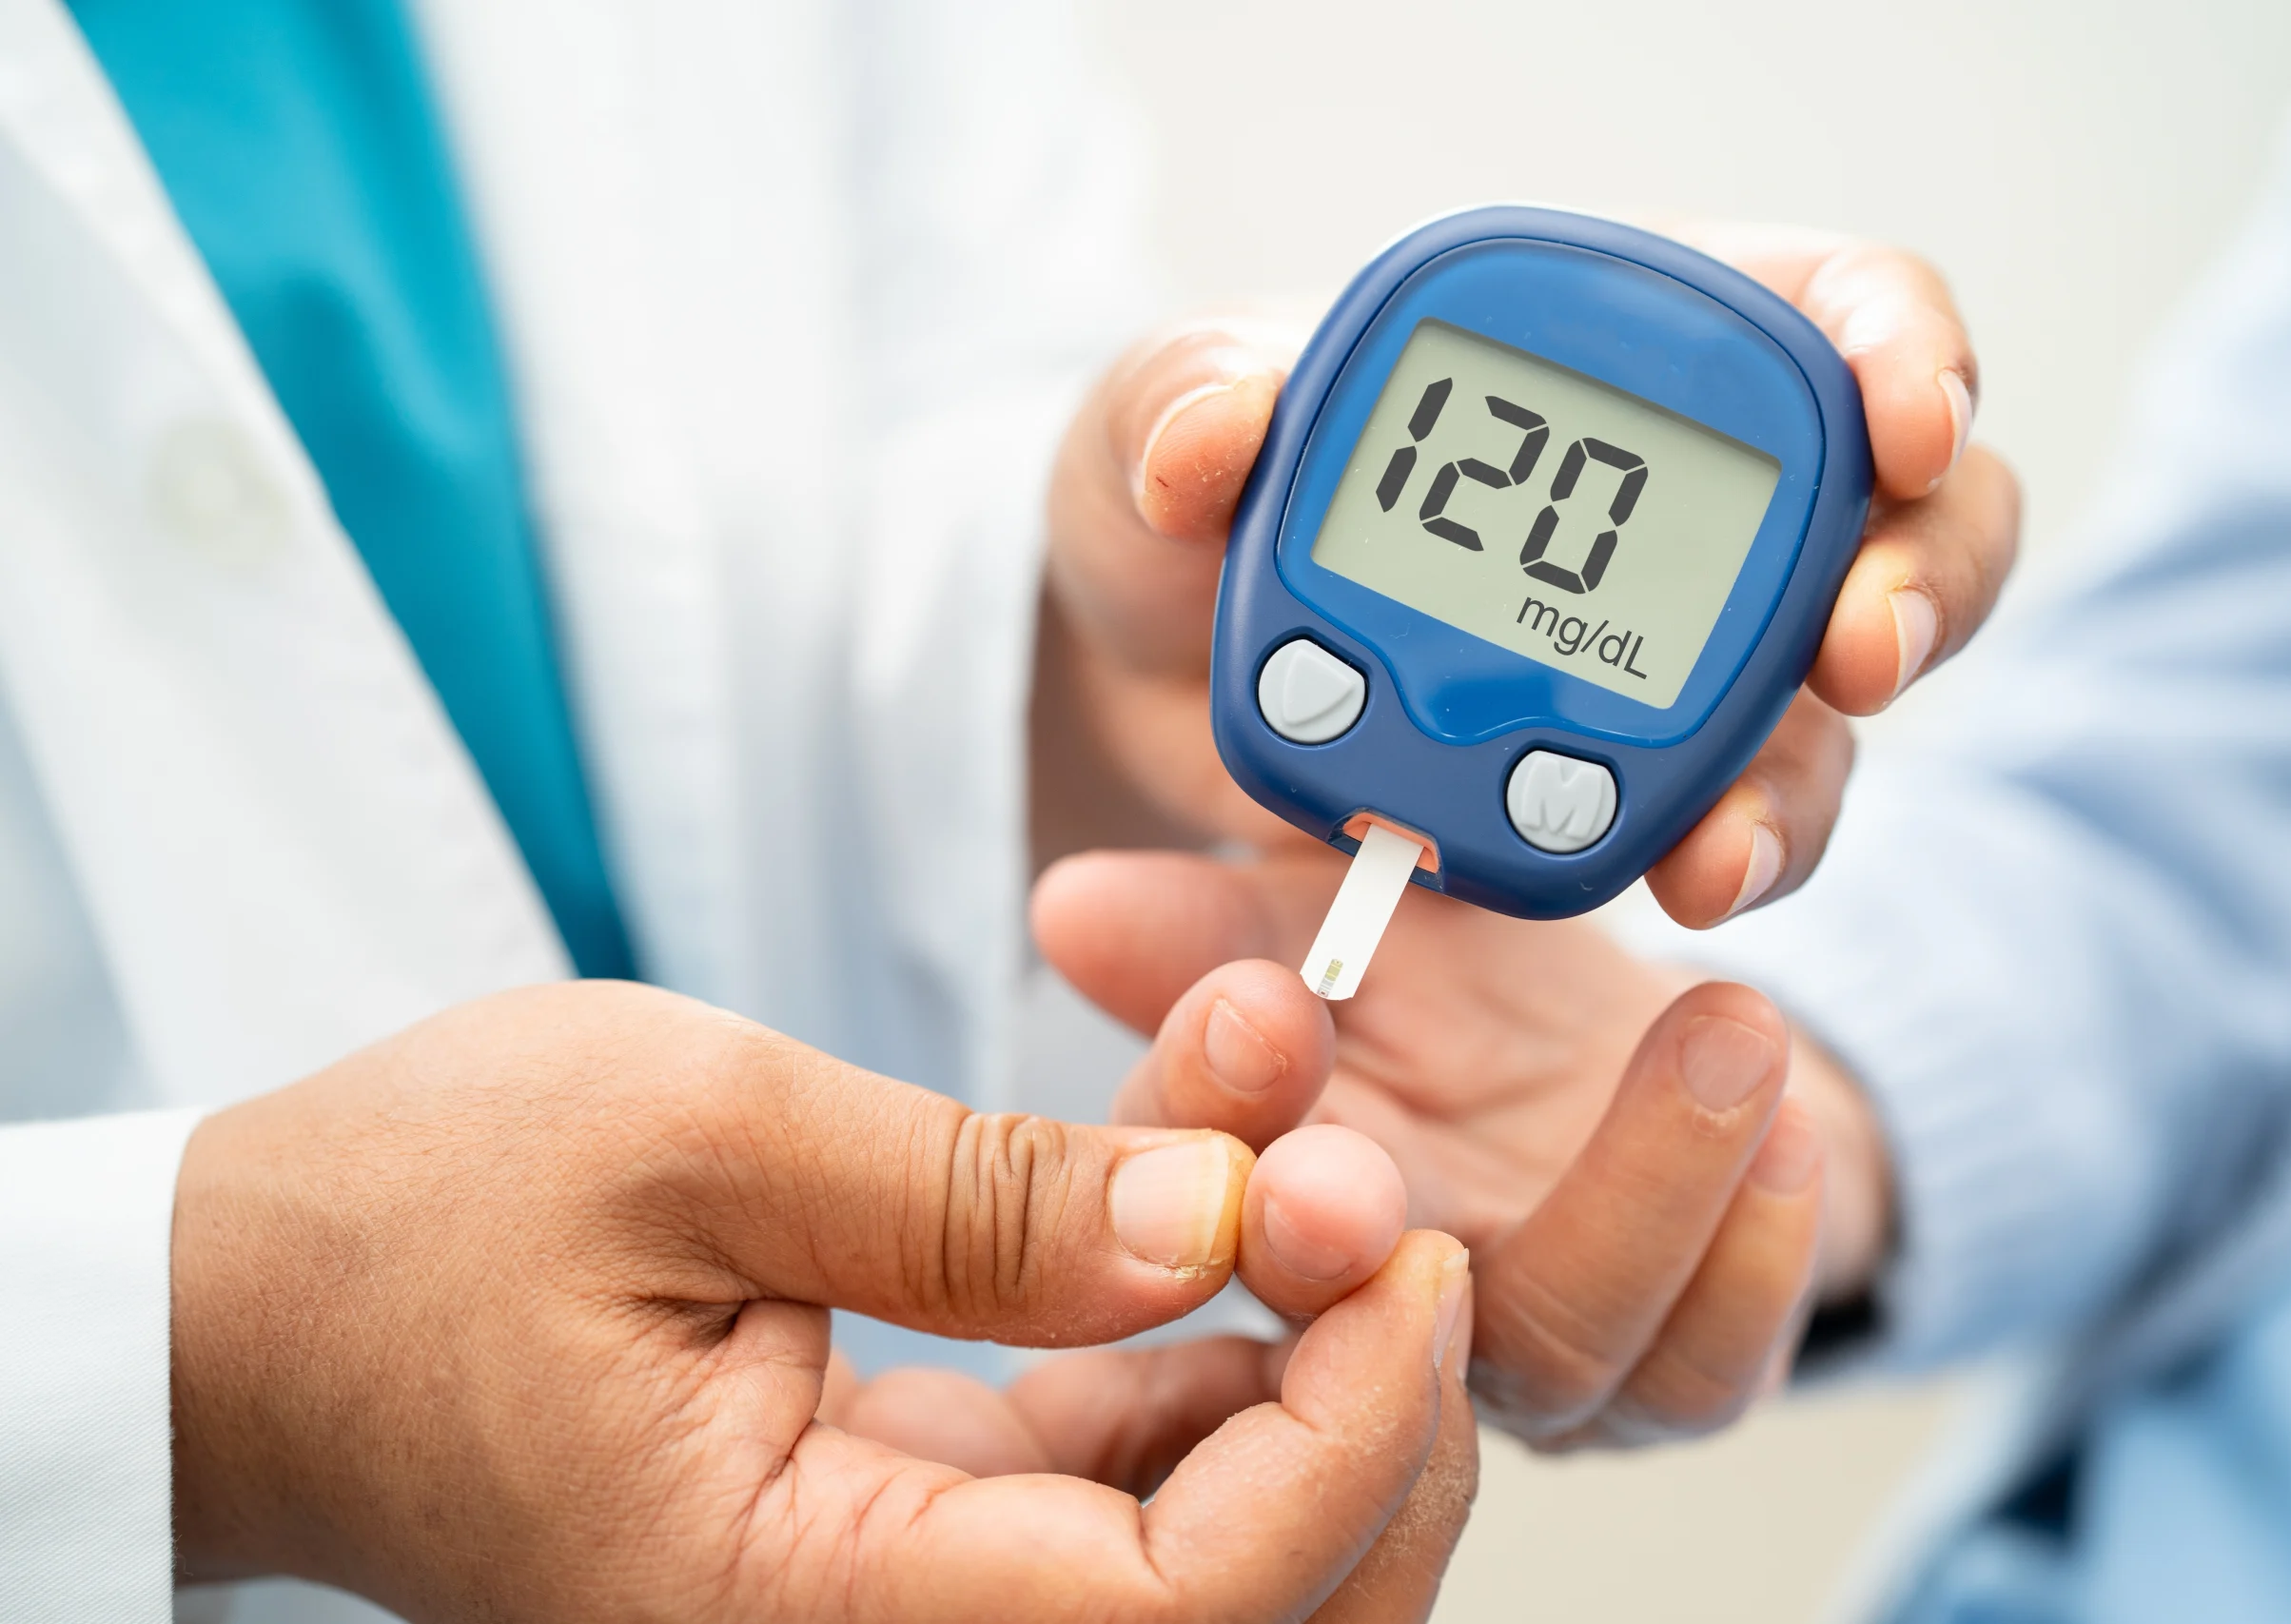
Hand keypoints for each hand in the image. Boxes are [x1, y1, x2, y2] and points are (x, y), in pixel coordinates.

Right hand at [171, 981, 1474, 1620]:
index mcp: (799, 1612)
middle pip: (1250, 1616)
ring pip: (1211, 1539)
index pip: (1182, 1612)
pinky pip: (1124, 1468)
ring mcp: (902, 1597)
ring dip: (1294, 1338)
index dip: (1346, 1435)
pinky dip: (1197, 1329)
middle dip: (1368, 1408)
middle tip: (1378, 1187)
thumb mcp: (701, 1138)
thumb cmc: (413, 1227)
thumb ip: (983, 1197)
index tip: (1400, 1241)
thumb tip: (1224, 1222)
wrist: (273, 1298)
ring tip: (1283, 1122)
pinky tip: (1198, 1170)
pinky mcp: (913, 1519)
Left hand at [1032, 229, 2017, 924]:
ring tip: (1730, 843)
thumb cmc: (1176, 500)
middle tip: (1860, 649)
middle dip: (1921, 581)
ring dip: (1808, 771)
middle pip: (1907, 517)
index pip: (1832, 305)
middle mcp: (1689, 503)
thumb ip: (1188, 403)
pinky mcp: (1626, 786)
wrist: (1143, 673)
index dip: (1904, 347)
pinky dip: (1719, 853)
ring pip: (1834, 707)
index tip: (1902, 421)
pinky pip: (1725, 823)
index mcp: (1616, 344)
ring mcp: (1673, 657)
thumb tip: (1217, 430)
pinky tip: (1673, 881)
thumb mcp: (1158, 420)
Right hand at [1035, 848, 1889, 1446]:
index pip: (1193, 1184)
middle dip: (1344, 1234)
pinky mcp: (1665, 1378)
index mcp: (1269, 1199)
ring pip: (1551, 1343)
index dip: (1207, 1110)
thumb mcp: (1344, 921)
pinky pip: (1702, 1369)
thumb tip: (1070, 906)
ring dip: (1638, 1188)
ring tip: (1720, 1029)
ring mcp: (1523, 1362)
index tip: (1251, 1005)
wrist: (1639, 1062)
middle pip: (1335, 1316)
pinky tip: (1790, 1129)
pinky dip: (1754, 1253)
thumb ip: (1223, 917)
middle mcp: (1379, 1315)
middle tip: (1368, 1159)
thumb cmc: (1467, 997)